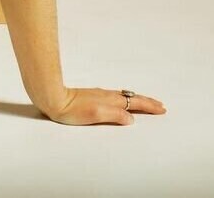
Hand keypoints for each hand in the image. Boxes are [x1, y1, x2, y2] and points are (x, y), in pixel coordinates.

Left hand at [44, 87, 165, 124]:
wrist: (52, 97)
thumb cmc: (71, 109)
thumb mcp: (95, 114)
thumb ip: (114, 115)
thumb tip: (131, 118)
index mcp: (110, 100)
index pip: (134, 103)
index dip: (148, 106)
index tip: (161, 109)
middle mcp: (106, 95)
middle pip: (132, 98)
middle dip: (147, 102)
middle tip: (160, 105)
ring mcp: (99, 95)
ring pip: (124, 96)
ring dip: (137, 99)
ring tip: (146, 102)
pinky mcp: (92, 96)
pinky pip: (115, 96)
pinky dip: (125, 98)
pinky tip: (122, 100)